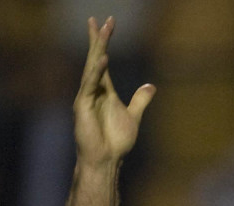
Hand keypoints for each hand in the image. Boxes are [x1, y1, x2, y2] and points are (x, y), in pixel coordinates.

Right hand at [73, 16, 154, 167]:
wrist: (107, 159)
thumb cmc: (116, 141)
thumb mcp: (134, 116)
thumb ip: (140, 100)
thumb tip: (151, 86)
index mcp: (103, 90)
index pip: (102, 60)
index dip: (104, 42)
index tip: (107, 23)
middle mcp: (92, 89)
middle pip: (95, 58)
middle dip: (99, 38)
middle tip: (102, 19)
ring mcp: (85, 96)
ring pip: (92, 67)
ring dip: (98, 48)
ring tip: (103, 31)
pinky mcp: (82, 105)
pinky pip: (90, 84)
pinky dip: (97, 71)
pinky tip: (104, 58)